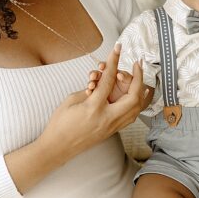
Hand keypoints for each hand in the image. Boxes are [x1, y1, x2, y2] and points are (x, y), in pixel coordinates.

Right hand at [45, 44, 147, 158]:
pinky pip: (131, 116)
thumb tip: (101, 84)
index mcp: (94, 108)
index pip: (108, 80)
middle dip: (138, 77)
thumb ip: (89, 91)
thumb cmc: (59, 125)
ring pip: (137, 108)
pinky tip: (138, 95)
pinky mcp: (112, 131)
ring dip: (140, 91)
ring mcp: (112, 127)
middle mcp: (107, 118)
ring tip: (140, 77)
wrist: (57, 148)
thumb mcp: (71, 101)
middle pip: (132, 96)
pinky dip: (137, 104)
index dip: (113, 62)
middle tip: (137, 63)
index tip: (117, 49)